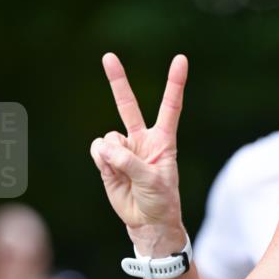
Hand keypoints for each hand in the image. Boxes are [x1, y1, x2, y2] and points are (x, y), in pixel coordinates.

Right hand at [91, 53, 188, 252]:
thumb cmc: (160, 200)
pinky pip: (97, 150)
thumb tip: (103, 146)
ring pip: (109, 137)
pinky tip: (112, 173)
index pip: (170, 107)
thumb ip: (129, 161)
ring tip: (124, 173)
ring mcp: (122, 149)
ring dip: (113, 154)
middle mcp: (141, 140)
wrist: (147, 221)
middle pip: (127, 106)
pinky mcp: (106, 161)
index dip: (175, 84)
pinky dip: (101, 159)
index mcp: (162, 140)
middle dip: (117, 81)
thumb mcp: (152, 180)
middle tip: (108, 56)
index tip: (181, 59)